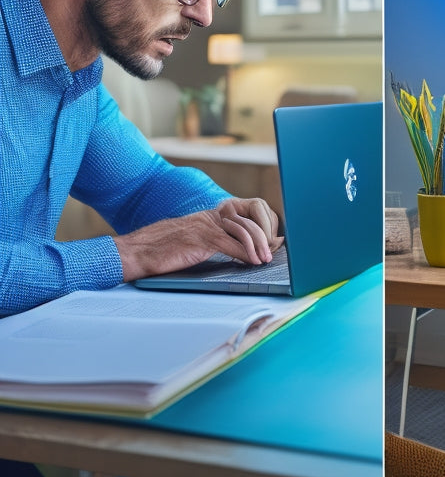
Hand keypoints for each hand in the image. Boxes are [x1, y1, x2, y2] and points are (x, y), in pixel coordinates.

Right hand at [114, 197, 282, 280]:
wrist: (138, 251)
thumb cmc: (166, 251)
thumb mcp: (197, 244)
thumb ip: (221, 243)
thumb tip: (247, 252)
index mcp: (211, 216)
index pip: (246, 214)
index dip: (262, 227)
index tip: (274, 241)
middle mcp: (210, 217)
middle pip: (248, 221)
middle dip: (264, 238)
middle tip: (272, 254)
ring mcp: (205, 226)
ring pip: (243, 230)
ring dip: (258, 246)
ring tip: (264, 260)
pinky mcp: (200, 238)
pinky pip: (229, 243)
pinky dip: (245, 253)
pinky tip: (252, 262)